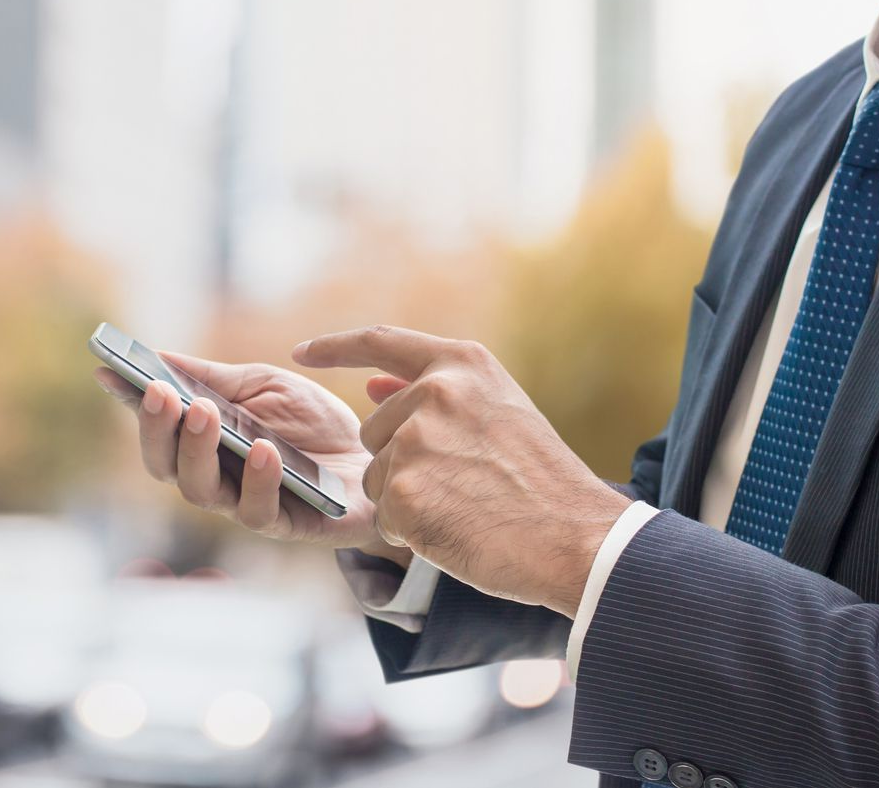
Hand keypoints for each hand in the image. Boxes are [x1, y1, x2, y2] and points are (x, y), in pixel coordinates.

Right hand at [94, 352, 405, 561]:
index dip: (131, 405)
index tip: (109, 372)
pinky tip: (263, 448)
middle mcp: (215, 478)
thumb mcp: (262, 386)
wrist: (376, 455)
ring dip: (198, 451)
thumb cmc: (312, 424)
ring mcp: (246, 504)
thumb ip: (213, 377)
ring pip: (201, 492)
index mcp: (203, 444)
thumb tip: (157, 356)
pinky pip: (260, 511)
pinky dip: (258, 479)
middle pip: (166, 467)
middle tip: (163, 393)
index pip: (156, 429)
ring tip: (204, 413)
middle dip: (159, 429)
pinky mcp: (288, 525)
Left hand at [294, 325, 630, 615]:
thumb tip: (370, 387)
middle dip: (400, 461)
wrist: (576, 538)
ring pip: (376, 476)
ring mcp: (414, 440)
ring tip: (466, 506)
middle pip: (374, 429)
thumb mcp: (498, 413)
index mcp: (461, 365)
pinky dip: (413, 531)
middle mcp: (433, 392)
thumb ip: (437, 395)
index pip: (379, 341)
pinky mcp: (402, 491)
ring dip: (407, 498)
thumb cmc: (543, 481)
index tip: (302, 351)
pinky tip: (458, 530)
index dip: (334, 347)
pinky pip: (385, 516)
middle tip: (462, 484)